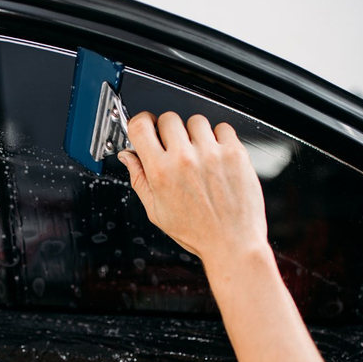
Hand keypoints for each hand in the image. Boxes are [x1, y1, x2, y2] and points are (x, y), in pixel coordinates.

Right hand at [118, 112, 268, 268]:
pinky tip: (215, 156)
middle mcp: (185, 159)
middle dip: (167, 130)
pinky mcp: (234, 153)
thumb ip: (139, 179)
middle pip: (168, 118)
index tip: (145, 126)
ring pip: (195, 120)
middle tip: (172, 147)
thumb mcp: (156, 211)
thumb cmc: (197, 232)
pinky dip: (218, 137)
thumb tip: (128, 157)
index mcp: (161, 172)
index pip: (140, 126)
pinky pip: (223, 127)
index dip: (140, 122)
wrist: (232, 243)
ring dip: (193, 133)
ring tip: (197, 155)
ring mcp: (211, 154)